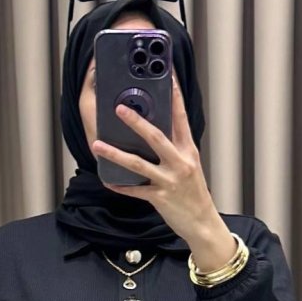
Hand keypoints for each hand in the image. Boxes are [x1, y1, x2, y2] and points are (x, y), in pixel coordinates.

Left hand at [91, 75, 231, 256]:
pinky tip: (107, 180)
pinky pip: (135, 190)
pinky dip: (120, 186)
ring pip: (139, 164)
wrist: (203, 223)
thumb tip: (155, 129)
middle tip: (119, 108)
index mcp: (188, 150)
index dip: (174, 96)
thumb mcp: (190, 165)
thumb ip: (175, 147)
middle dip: (136, 122)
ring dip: (116, 154)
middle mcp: (180, 163)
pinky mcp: (160, 198)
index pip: (180, 118)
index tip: (167, 77)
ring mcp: (170, 181)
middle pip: (156, 137)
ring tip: (97, 145)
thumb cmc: (194, 193)